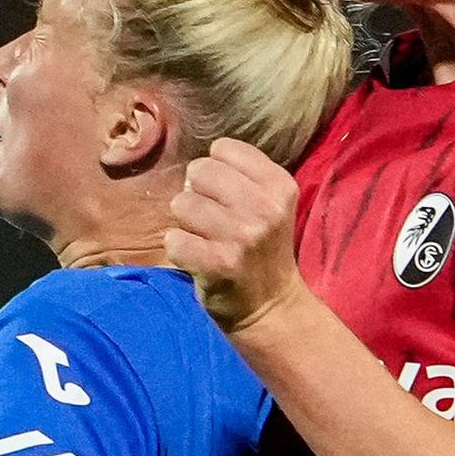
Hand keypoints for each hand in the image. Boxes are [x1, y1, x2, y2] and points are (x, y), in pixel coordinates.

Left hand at [166, 139, 309, 331]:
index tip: (226, 195)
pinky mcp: (220, 264)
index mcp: (280, 185)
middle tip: (211, 219)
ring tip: (204, 238)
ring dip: (185, 222)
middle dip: (197, 192)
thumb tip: (194, 168)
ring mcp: (243, 236)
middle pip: (200, 170)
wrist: (272, 307)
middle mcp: (265, 208)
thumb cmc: (263, 248)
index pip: (224, 148)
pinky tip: (195, 257)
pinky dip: (178, 248)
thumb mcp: (271, 204)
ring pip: (182, 203)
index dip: (216, 170)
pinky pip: (174, 239)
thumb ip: (240, 176)